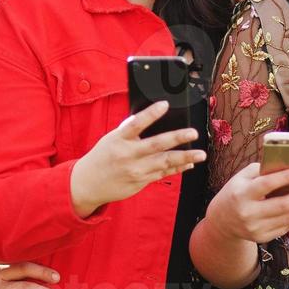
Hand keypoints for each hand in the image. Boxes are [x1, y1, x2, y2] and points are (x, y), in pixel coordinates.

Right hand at [70, 101, 205, 217]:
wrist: (88, 184)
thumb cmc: (101, 157)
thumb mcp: (110, 139)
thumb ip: (128, 130)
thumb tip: (147, 116)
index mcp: (118, 140)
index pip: (135, 124)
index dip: (151, 114)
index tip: (165, 104)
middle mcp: (128, 155)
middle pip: (156, 145)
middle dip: (177, 138)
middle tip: (193, 133)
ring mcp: (136, 170)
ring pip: (164, 162)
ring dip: (185, 157)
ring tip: (201, 154)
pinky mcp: (141, 181)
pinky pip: (162, 173)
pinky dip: (177, 168)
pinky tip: (188, 164)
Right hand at [204, 162, 288, 243]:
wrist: (222, 221)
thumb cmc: (236, 193)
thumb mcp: (241, 178)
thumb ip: (262, 171)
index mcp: (241, 194)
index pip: (265, 185)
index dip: (284, 178)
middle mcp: (248, 213)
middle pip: (282, 205)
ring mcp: (255, 228)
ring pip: (288, 218)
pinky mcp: (262, 237)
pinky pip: (286, 228)